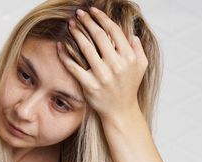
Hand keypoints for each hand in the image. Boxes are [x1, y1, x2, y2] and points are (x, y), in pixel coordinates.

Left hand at [58, 7, 147, 124]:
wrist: (121, 111)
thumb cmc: (129, 88)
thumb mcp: (141, 67)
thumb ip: (138, 49)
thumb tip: (131, 35)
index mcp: (129, 57)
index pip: (114, 31)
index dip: (102, 18)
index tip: (93, 11)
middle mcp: (117, 65)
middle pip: (99, 36)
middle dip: (87, 21)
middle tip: (79, 13)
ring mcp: (103, 75)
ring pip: (86, 48)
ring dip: (77, 33)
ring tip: (70, 24)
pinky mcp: (90, 85)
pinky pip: (74, 67)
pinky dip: (65, 55)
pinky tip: (60, 45)